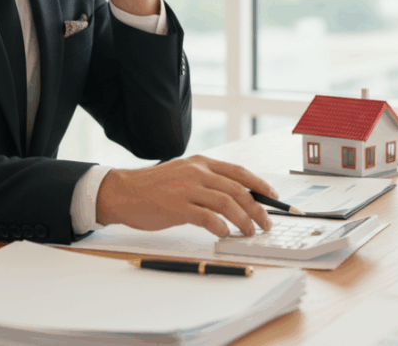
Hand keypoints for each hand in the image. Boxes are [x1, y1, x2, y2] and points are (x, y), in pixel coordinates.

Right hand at [95, 155, 279, 236]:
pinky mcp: (177, 207)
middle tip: (265, 223)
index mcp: (201, 163)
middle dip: (257, 208)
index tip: (272, 197)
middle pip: (238, 189)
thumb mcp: (184, 173)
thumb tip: (237, 197)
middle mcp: (197, 172)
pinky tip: (224, 234)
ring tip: (249, 232)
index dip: (260, 185)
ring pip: (227, 203)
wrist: (124, 192)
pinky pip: (207, 218)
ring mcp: (187, 188)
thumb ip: (207, 181)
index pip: (239, 172)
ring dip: (243, 220)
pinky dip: (221, 227)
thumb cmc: (155, 187)